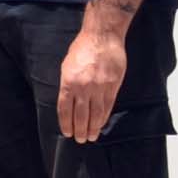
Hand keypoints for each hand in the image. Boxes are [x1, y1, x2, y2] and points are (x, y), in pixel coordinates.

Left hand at [56, 21, 127, 141]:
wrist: (102, 37)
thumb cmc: (82, 49)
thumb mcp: (67, 65)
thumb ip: (67, 84)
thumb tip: (68, 102)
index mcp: (68, 82)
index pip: (65, 109)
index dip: (66, 123)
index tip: (67, 132)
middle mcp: (83, 87)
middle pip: (80, 115)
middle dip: (79, 130)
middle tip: (80, 140)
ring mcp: (99, 88)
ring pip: (95, 114)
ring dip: (92, 128)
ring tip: (91, 137)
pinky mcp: (112, 86)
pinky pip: (107, 106)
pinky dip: (103, 118)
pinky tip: (100, 124)